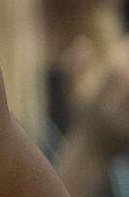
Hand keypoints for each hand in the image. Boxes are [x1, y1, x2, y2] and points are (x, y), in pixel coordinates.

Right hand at [63, 37, 128, 156]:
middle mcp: (112, 116)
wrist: (91, 156)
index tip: (127, 40)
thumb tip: (83, 41)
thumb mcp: (72, 95)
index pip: (115, 72)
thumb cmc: (82, 119)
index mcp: (96, 103)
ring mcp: (126, 128)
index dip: (125, 53)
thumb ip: (75, 69)